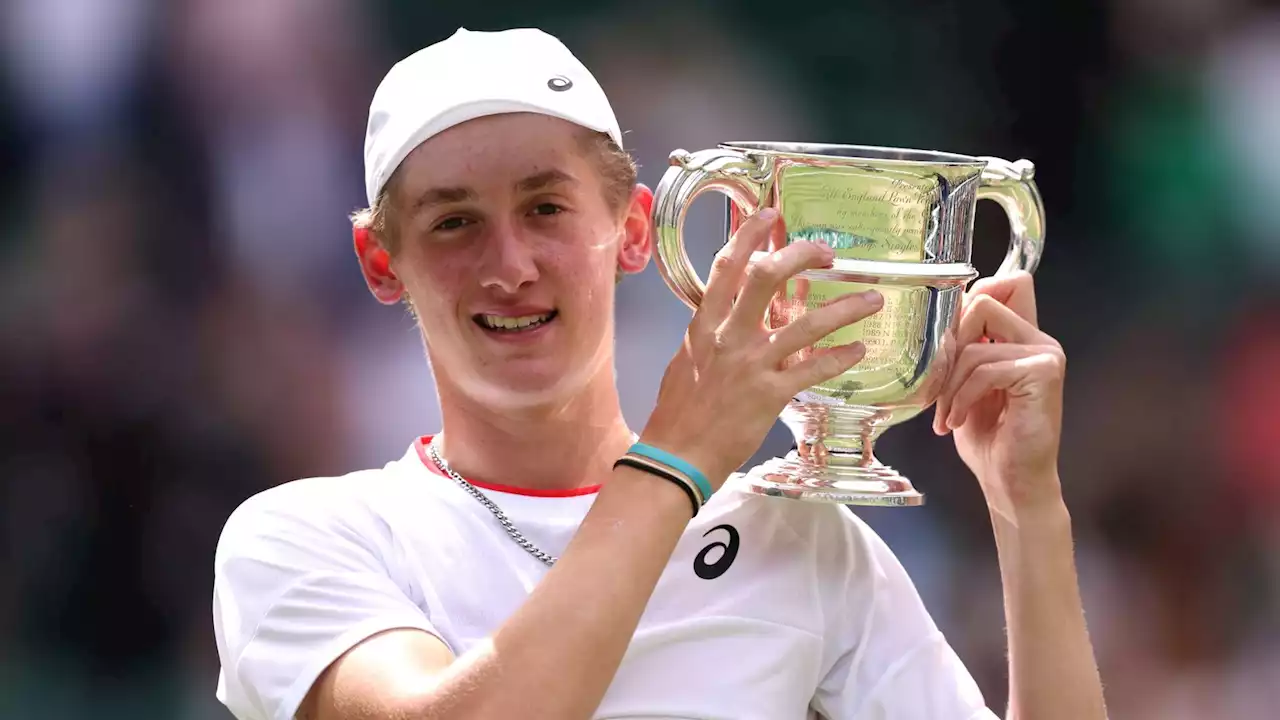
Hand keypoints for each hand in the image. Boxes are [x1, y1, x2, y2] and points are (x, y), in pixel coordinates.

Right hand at [642, 208, 883, 484]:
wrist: (677, 455)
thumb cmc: (678, 412)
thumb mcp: (686, 360)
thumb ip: (709, 334)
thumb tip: (725, 315)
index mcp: (704, 326)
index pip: (726, 268)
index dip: (748, 235)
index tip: (769, 214)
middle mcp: (729, 337)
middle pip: (767, 278)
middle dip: (800, 256)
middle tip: (826, 252)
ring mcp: (752, 364)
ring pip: (806, 324)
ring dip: (845, 308)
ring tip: (872, 300)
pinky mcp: (771, 394)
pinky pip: (814, 369)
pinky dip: (841, 357)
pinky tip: (858, 349)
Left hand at [932, 271, 1065, 519]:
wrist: (1010, 481)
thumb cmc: (989, 437)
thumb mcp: (966, 383)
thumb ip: (965, 347)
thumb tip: (941, 317)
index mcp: (1023, 336)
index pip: (1008, 282)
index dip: (970, 298)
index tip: (948, 341)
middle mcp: (1039, 339)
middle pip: (983, 301)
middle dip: (950, 344)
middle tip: (940, 384)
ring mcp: (1045, 354)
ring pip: (974, 345)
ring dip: (949, 385)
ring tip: (948, 414)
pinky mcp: (1042, 373)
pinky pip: (983, 370)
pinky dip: (962, 398)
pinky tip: (959, 421)